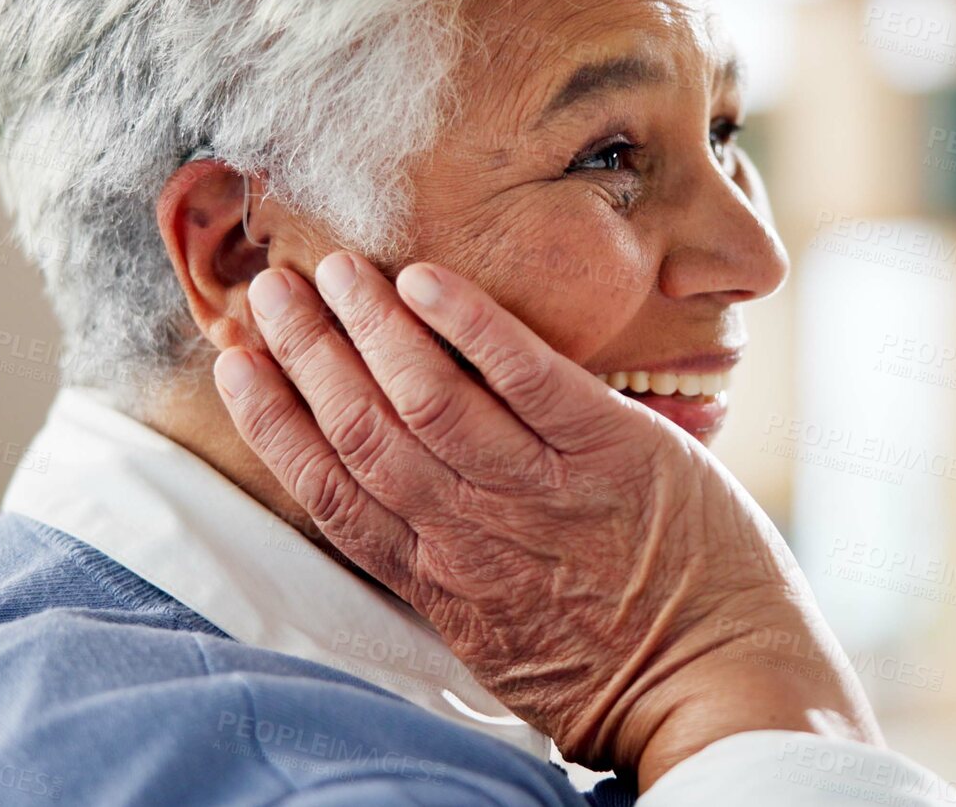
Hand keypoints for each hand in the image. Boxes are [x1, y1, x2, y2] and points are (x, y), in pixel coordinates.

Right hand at [212, 252, 877, 786]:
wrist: (720, 687)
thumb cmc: (614, 674)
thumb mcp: (498, 642)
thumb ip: (444, 574)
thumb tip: (398, 519)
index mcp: (437, 581)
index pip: (329, 490)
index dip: (274, 421)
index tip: (235, 363)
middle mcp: (471, 532)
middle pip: (362, 430)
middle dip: (305, 353)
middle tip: (269, 288)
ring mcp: (540, 488)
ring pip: (427, 396)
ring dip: (369, 325)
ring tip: (332, 268)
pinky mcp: (609, 450)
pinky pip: (525, 374)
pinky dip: (469, 323)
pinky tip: (424, 278)